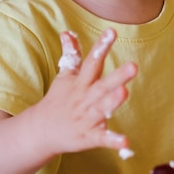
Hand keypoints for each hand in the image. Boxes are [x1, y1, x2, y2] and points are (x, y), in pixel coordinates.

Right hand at [38, 28, 137, 155]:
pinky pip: (101, 138)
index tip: (111, 32)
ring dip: (112, 102)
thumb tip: (68, 32)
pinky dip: (113, 141)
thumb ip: (70, 54)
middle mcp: (84, 99)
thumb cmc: (58, 100)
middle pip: (101, 86)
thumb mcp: (64, 76)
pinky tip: (125, 142)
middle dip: (117, 77)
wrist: (40, 131)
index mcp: (80, 83)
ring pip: (101, 109)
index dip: (101, 47)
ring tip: (124, 92)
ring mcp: (86, 118)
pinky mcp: (88, 137)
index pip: (92, 62)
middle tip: (133, 66)